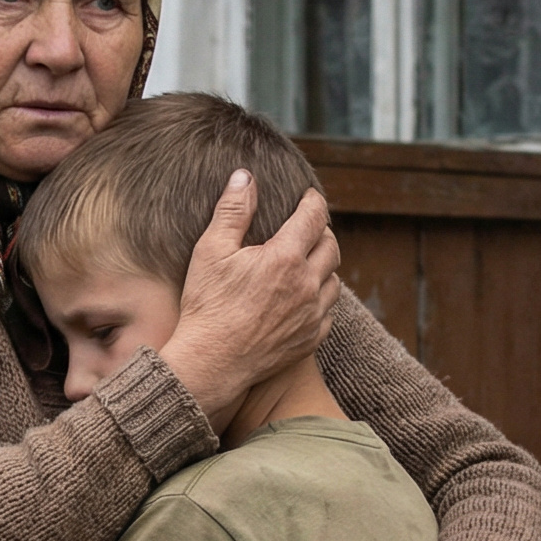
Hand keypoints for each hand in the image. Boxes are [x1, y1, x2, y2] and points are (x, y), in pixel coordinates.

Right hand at [158, 176, 342, 428]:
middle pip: (331, 246)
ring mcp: (312, 314)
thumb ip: (232, 211)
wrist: (210, 363)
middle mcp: (306, 285)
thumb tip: (244, 177)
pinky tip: (303, 298)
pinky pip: (328, 312)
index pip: (314, 217)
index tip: (308, 197)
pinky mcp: (310, 339)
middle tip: (307, 228)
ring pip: (334, 280)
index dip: (313, 201)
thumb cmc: (206, 306)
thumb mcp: (211, 251)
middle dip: (322, 232)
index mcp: (285, 258)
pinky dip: (320, 299)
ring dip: (323, 266)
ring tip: (306, 263)